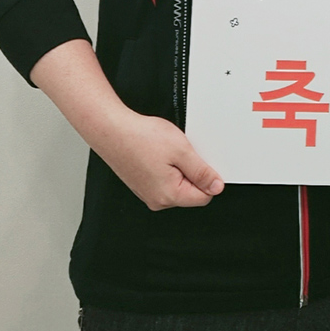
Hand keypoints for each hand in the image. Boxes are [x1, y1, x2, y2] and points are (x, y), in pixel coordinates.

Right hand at [95, 110, 224, 211]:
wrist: (112, 130)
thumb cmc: (141, 139)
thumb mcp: (182, 151)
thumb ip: (202, 172)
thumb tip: (217, 187)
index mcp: (169, 196)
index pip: (204, 197)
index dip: (210, 178)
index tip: (206, 162)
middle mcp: (157, 200)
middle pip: (191, 192)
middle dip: (194, 172)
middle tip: (184, 152)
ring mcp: (148, 193)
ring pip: (179, 184)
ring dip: (181, 167)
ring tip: (170, 151)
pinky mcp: (143, 184)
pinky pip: (166, 179)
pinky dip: (169, 166)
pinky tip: (161, 152)